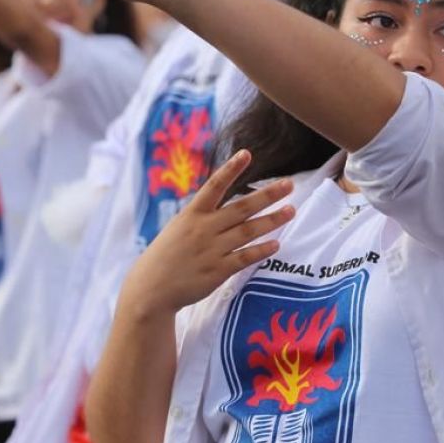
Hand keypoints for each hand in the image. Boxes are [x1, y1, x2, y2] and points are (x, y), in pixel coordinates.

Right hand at [118, 150, 293, 316]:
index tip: (246, 154)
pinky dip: (261, 250)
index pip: (214, 186)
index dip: (231, 169)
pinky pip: (245, 258)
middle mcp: (204, 229)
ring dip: (272, 220)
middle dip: (267, 195)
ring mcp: (212, 250)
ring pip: (248, 231)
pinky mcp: (218, 271)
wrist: (152, 288)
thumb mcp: (179, 226)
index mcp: (192, 214)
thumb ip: (204, 215)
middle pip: (241, 207)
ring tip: (291, 210)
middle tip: (289, 184)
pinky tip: (276, 244)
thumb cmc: (167, 254)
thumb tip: (228, 200)